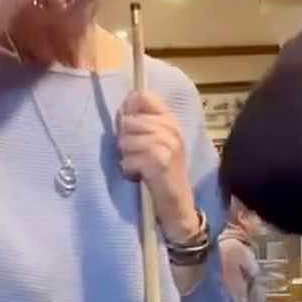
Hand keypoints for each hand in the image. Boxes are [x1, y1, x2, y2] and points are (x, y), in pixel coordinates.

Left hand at [116, 90, 196, 238]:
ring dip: (126, 156)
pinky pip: (129, 158)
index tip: (130, 127)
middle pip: (129, 120)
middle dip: (125, 139)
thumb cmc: (161, 173)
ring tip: (138, 165)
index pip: (143, 96)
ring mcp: (168, 145)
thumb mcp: (155, 143)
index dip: (129, 110)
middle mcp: (171, 129)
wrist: (177, 205)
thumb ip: (141, 122)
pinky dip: (128, 169)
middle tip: (136, 154)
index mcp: (170, 121)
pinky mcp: (160, 163)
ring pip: (126, 139)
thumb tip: (124, 103)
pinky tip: (138, 176)